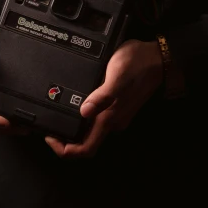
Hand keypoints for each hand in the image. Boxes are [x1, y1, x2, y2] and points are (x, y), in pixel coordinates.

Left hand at [45, 38, 163, 157]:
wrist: (158, 57)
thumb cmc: (138, 64)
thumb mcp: (117, 76)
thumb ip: (102, 96)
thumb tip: (84, 111)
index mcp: (110, 118)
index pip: (85, 149)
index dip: (65, 150)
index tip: (50, 137)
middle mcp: (113, 121)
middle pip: (85, 142)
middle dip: (65, 138)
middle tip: (48, 123)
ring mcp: (116, 114)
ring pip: (90, 130)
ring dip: (73, 125)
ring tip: (57, 110)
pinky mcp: (117, 105)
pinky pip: (97, 118)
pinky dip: (82, 115)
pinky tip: (76, 100)